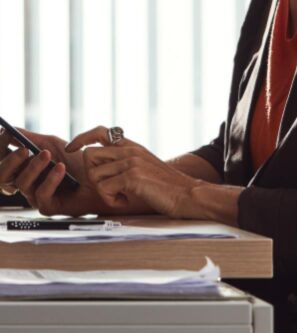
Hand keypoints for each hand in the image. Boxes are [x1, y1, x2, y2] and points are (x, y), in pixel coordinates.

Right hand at [0, 127, 115, 214]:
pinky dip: (50, 179)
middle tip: (24, 150)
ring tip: (48, 154)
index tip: (6, 135)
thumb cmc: (75, 160)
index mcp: (22, 168)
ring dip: (34, 167)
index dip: (2, 148)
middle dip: (11, 162)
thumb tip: (9, 129)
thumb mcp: (51, 143)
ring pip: (22, 183)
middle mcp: (25, 183)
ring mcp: (34, 196)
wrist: (98, 175)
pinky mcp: (47, 207)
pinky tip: (60, 168)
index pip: (2, 161)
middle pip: (3, 176)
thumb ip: (29, 137)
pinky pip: (41, 194)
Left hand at [66, 126, 199, 217]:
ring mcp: (131, 161)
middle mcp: (129, 149)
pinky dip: (111, 200)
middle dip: (92, 175)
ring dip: (103, 191)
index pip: (99, 131)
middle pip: (89, 155)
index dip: (81, 138)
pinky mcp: (133, 176)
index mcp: (131, 145)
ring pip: (94, 174)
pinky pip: (104, 188)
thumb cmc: (166, 186)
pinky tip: (126, 201)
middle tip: (109, 188)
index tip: (71, 148)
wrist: (188, 194)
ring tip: (121, 196)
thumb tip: (100, 166)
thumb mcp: (144, 166)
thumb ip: (125, 161)